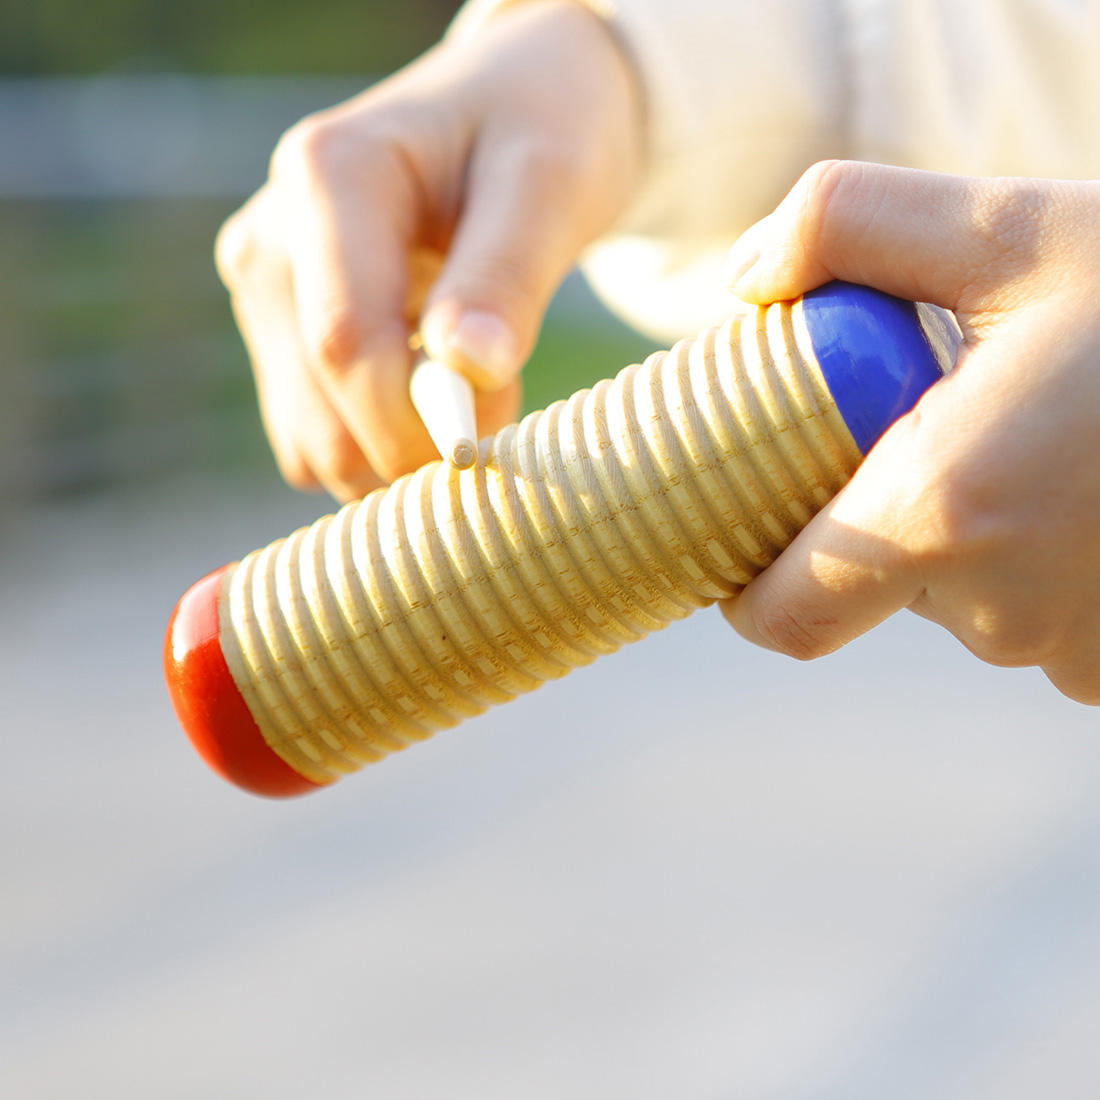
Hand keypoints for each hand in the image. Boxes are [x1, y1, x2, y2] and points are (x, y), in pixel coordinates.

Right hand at [215, 0, 642, 499]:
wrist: (513, 114)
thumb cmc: (538, 131)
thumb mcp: (550, 184)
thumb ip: (508, 274)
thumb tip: (469, 369)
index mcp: (328, 176)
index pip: (347, 344)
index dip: (415, 424)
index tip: (491, 449)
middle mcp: (273, 240)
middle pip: (323, 418)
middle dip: (418, 448)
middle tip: (501, 404)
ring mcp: (268, 296)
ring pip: (318, 448)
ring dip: (404, 451)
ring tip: (471, 380)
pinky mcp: (280, 340)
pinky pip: (322, 444)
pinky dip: (384, 445)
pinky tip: (429, 385)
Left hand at [721, 161, 1099, 704]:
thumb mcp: (1011, 228)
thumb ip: (849, 224)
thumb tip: (744, 281)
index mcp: (943, 517)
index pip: (782, 616)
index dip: (750, 582)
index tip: (748, 531)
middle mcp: (1000, 613)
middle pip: (873, 586)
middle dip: (876, 512)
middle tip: (922, 422)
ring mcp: (1072, 656)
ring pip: (961, 599)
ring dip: (967, 529)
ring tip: (1030, 440)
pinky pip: (1036, 616)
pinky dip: (1037, 559)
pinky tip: (1084, 485)